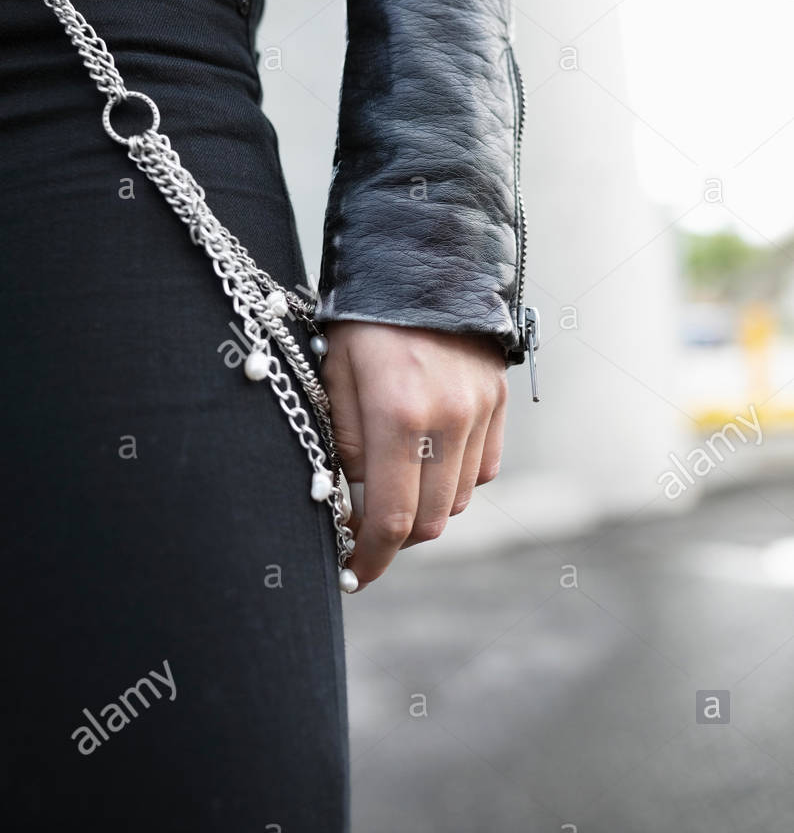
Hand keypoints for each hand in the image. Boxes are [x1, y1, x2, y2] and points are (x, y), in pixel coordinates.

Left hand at [320, 321, 507, 589]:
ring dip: (425, 507)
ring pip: (457, 499)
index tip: (352, 574)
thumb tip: (350, 498)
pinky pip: (482, 469)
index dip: (370, 557)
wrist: (425, 258)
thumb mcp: (333, 372)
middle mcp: (448, 420)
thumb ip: (342, 441)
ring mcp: (480, 413)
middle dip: (395, 538)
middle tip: (363, 532)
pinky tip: (427, 458)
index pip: (391, 519)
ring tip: (392, 487)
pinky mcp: (498, 404)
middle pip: (430, 521)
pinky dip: (454, 479)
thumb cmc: (364, 315)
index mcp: (399, 414)